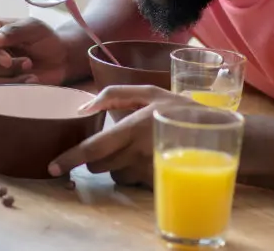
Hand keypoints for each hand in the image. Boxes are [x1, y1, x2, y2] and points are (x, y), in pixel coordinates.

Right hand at [0, 17, 69, 85]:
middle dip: (4, 68)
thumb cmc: (46, 39)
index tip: (7, 61)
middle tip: (28, 63)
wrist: (59, 60)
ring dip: (8, 81)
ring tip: (30, 76)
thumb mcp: (34, 28)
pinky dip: (11, 91)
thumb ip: (14, 31)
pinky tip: (28, 84)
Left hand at [48, 85, 195, 186]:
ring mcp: (148, 171)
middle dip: (95, 157)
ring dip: (114, 164)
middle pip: (98, 165)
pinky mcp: (157, 183)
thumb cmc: (181, 109)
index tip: (53, 167)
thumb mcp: (150, 91)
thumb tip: (84, 106)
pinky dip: (131, 171)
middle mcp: (137, 153)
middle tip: (108, 142)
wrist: (219, 135)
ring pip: (114, 174)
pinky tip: (145, 158)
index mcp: (133, 128)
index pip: (94, 149)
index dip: (70, 158)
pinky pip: (132, 181)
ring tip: (131, 149)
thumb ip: (115, 94)